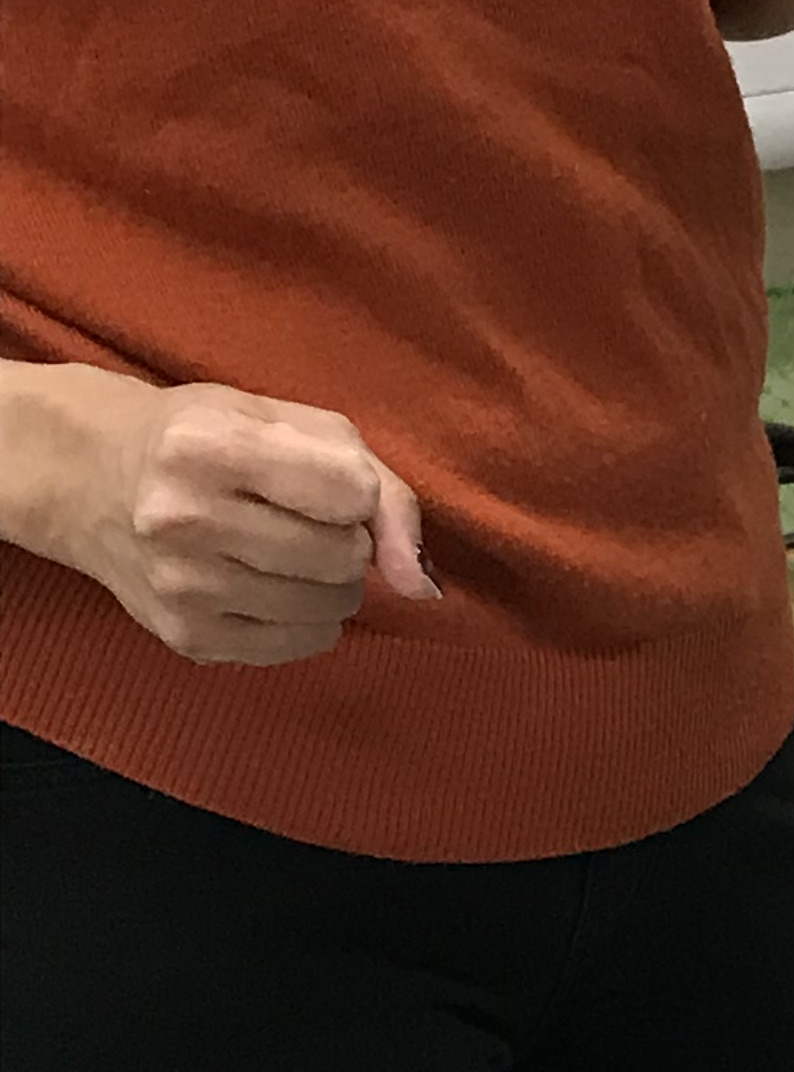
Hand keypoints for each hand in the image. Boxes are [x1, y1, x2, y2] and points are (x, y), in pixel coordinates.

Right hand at [0, 366, 433, 665]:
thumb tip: (422, 584)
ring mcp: (181, 586)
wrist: (94, 477)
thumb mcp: (295, 426)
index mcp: (209, 445)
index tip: (322, 483)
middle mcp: (184, 518)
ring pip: (330, 608)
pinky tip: (266, 584)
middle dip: (344, 541)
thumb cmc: (211, 439)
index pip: (351, 492)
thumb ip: (381, 489)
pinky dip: (306, 619)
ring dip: (329, 583)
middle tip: (300, 519)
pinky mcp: (188, 638)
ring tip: (283, 550)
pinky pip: (303, 645)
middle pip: (342, 558)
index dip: (356, 492)